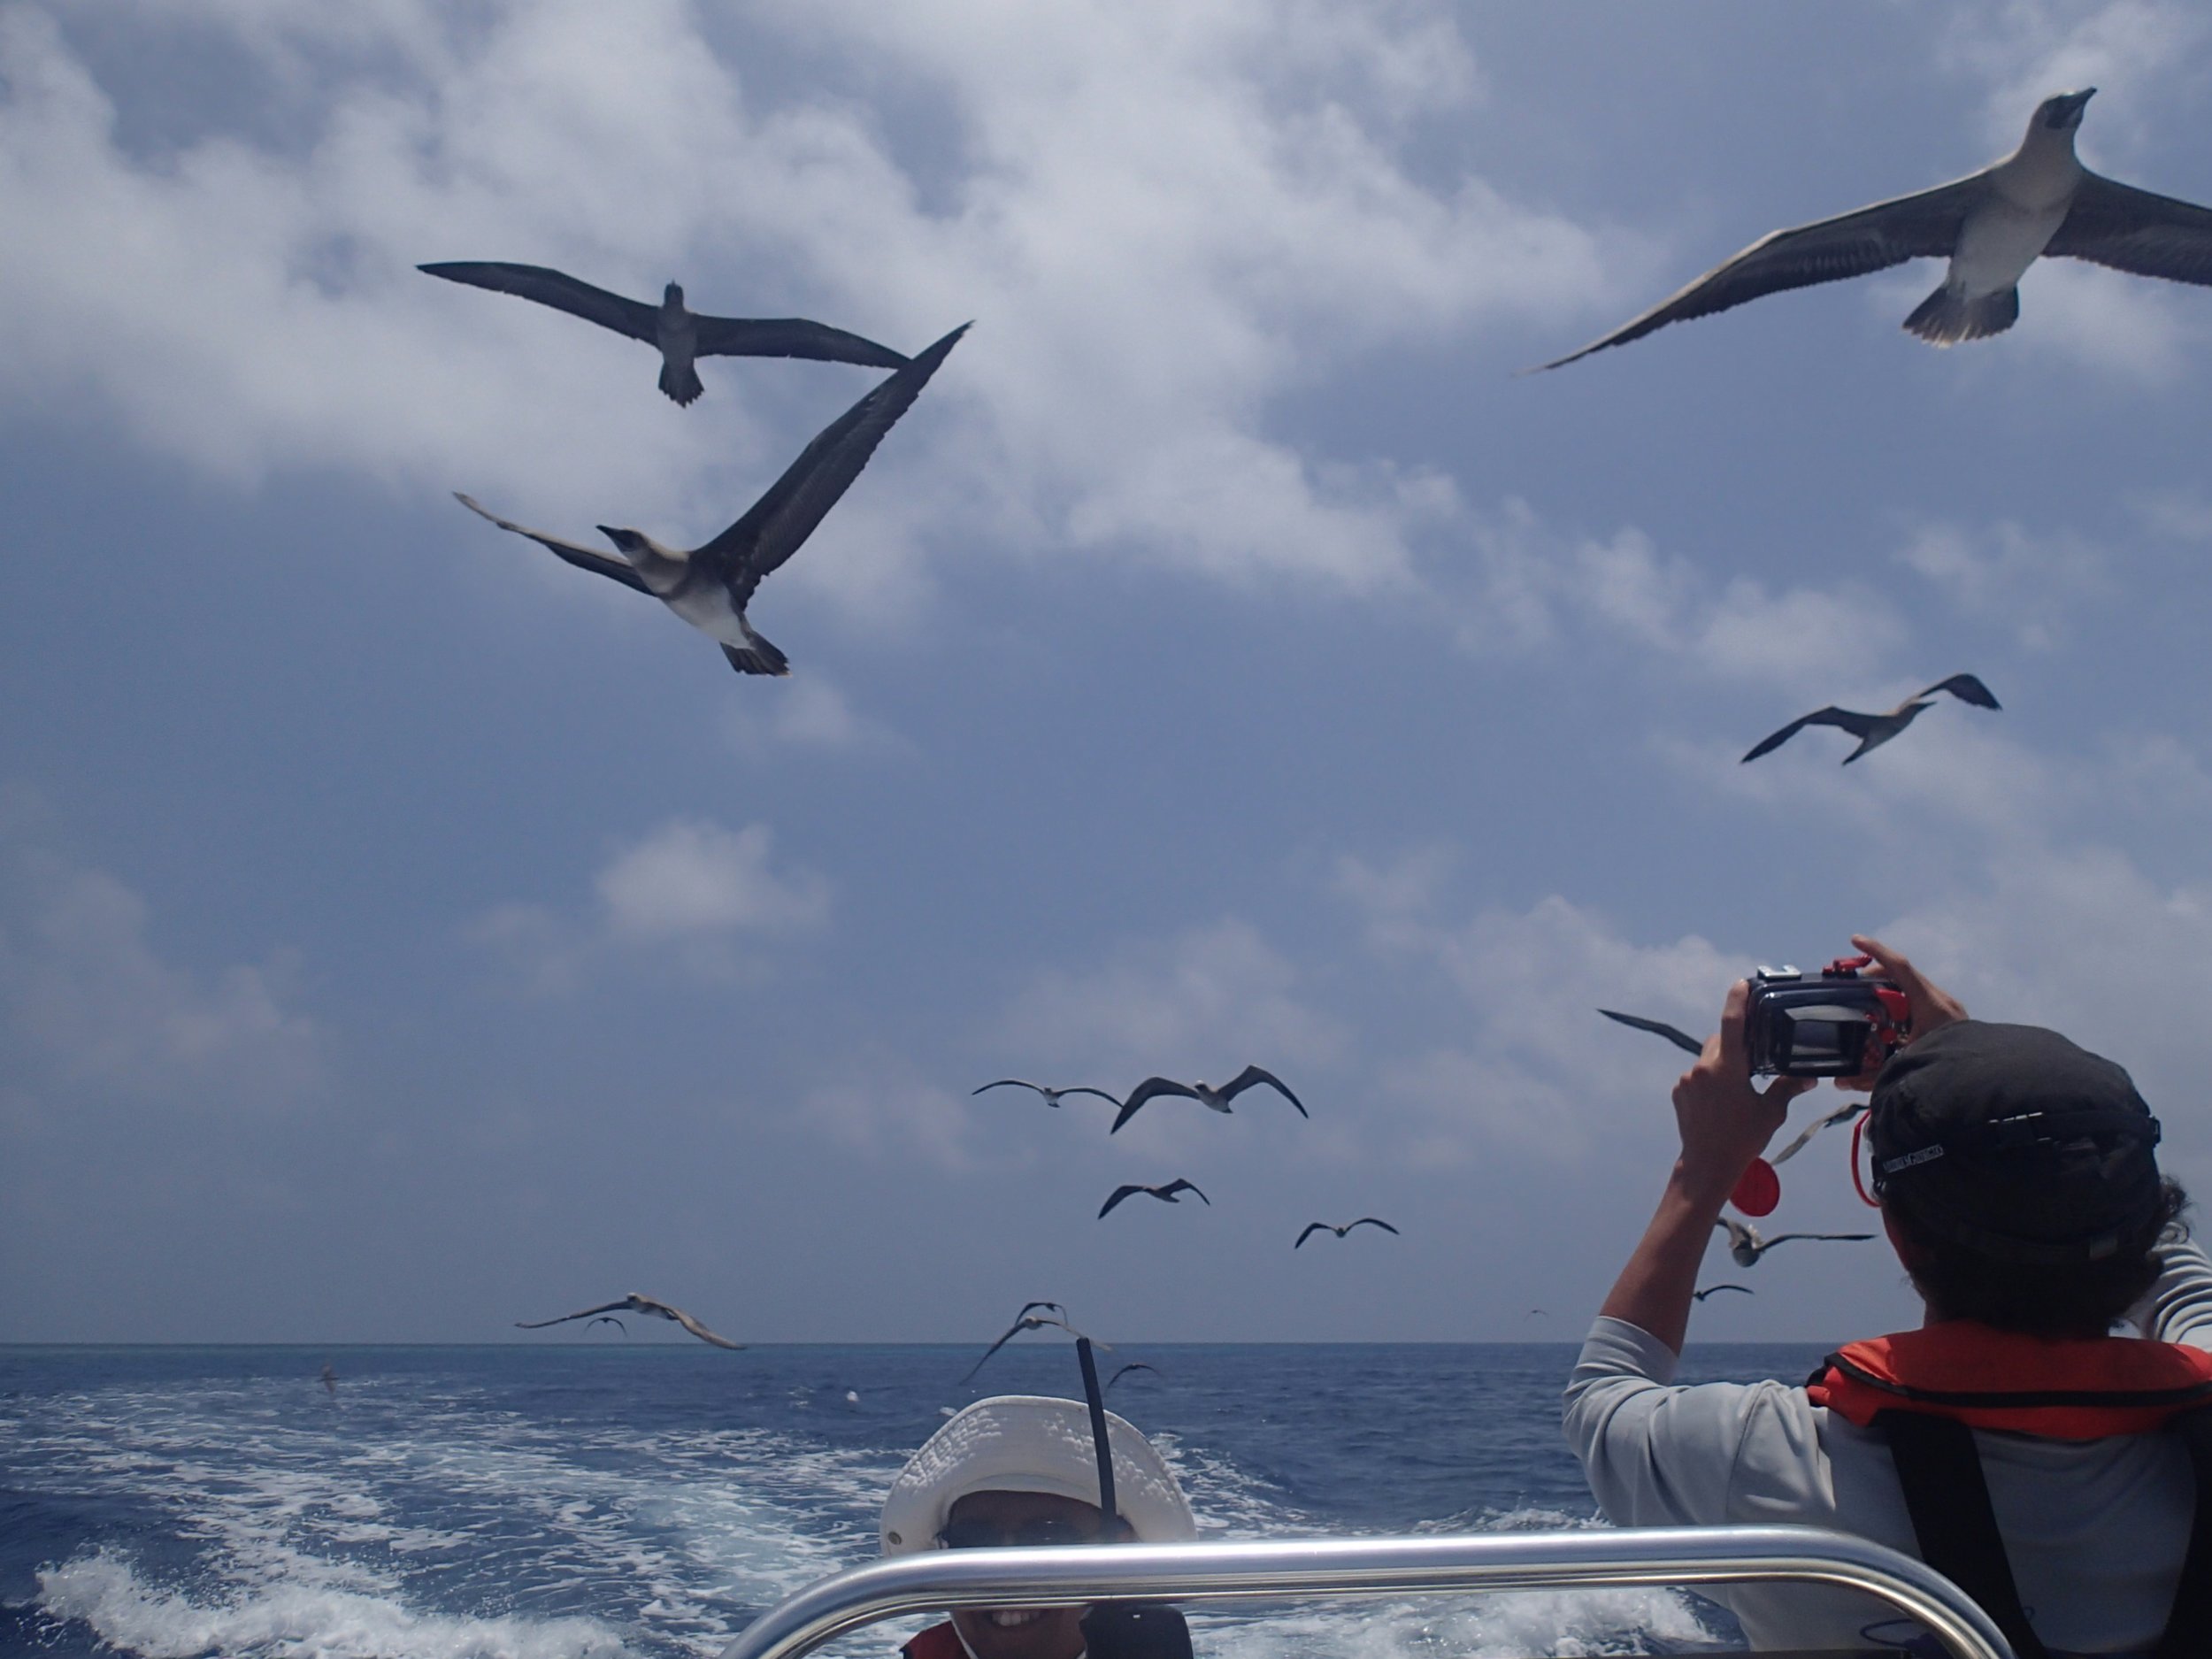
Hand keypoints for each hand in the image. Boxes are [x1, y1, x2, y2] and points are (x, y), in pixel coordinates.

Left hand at [1672, 979, 1814, 1201]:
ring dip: (1722, 1063)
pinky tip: (1721, 1100)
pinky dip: (1709, 1079)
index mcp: (1727, 1069)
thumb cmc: (1742, 1139)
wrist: (1707, 1165)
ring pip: (1708, 1057)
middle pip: (1721, 1040)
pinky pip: (1696, 1074)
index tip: (1742, 983)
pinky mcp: (1677, 1090)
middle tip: (1753, 1060)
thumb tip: (1809, 1077)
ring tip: (1738, 1088)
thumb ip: (1787, 1089)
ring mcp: (1686, 1079)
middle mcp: (1703, 1068)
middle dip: (1737, 1044)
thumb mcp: (1771, 1113)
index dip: (1738, 1000)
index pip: (1732, 1023)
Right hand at [1833, 934, 1967, 1091]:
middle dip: (1877, 976)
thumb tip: (1840, 1082)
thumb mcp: (1906, 1069)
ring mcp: (1949, 1010)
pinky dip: (1904, 1007)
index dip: (1877, 951)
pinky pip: (1923, 1004)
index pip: (1900, 968)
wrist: (1986, 1084)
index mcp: (1930, 1005)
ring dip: (1890, 993)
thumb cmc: (1950, 1070)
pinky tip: (1893, 1026)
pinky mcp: (1952, 1021)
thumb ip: (1872, 1076)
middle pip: (1904, 977)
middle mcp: (1941, 1002)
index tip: (1855, 940)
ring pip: (1914, 990)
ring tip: (1869, 1007)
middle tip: (1854, 986)